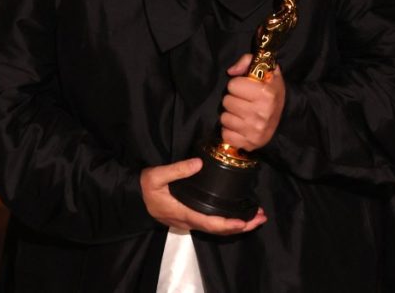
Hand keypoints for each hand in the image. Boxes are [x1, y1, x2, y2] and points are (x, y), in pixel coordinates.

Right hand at [140, 158, 266, 233]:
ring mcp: (190, 221)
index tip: (245, 221)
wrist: (134, 197)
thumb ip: (177, 170)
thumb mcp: (156, 175)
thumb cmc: (145, 187)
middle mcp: (189, 221)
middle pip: (219, 230)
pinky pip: (212, 223)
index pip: (210, 223)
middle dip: (242, 226)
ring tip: (255, 216)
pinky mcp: (190, 217)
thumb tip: (199, 163)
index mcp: (183, 212)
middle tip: (261, 217)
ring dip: (238, 224)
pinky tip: (237, 214)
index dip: (228, 224)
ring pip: (217, 228)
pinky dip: (228, 221)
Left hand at [220, 53, 285, 151]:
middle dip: (233, 99)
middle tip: (244, 101)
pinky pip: (226, 135)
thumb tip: (231, 71)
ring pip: (224, 118)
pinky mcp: (250, 144)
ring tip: (242, 113)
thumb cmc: (272, 91)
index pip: (232, 85)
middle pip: (227, 102)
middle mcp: (261, 113)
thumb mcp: (267, 70)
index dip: (238, 84)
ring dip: (231, 115)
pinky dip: (230, 131)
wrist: (287, 117)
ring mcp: (255, 131)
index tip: (246, 88)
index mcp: (266, 94)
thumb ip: (248, 61)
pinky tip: (240, 126)